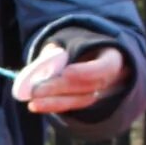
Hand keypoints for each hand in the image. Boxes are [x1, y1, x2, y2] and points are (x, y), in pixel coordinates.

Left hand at [14, 44, 128, 115]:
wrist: (86, 54)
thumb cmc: (77, 44)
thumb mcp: (69, 39)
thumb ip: (59, 48)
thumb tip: (47, 58)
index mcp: (112, 57)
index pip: (106, 67)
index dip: (87, 72)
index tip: (66, 72)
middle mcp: (111, 78)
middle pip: (88, 87)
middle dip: (61, 88)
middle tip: (37, 90)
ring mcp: (101, 93)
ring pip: (80, 100)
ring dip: (55, 102)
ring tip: (33, 102)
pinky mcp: (85, 102)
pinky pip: (72, 106)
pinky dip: (53, 106)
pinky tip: (35, 105)